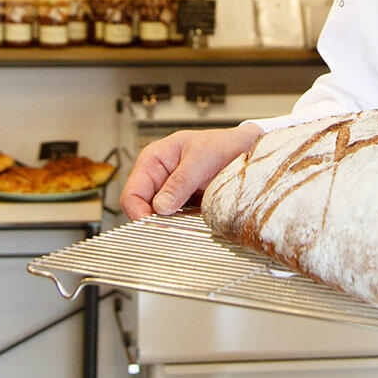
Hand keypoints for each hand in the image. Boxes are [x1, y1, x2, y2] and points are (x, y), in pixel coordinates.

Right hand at [119, 123, 262, 220]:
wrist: (245, 150)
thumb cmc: (222, 145)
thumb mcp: (201, 159)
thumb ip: (180, 182)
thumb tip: (160, 207)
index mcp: (153, 160)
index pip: (132, 194)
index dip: (138, 213)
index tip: (153, 226)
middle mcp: (157, 178)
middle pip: (141, 209)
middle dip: (153, 221)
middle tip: (172, 231)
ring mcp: (169, 193)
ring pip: (157, 218)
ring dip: (168, 225)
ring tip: (186, 226)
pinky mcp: (183, 205)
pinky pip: (174, 221)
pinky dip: (180, 226)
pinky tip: (192, 226)